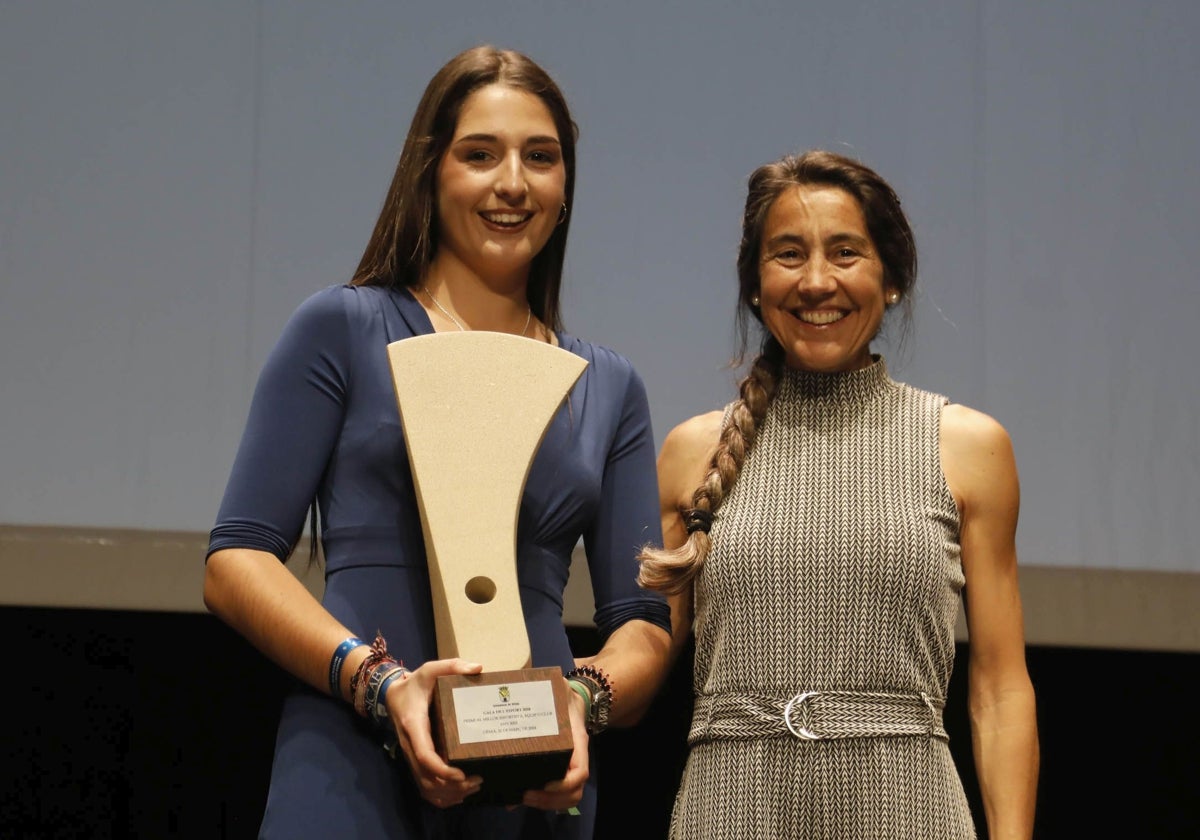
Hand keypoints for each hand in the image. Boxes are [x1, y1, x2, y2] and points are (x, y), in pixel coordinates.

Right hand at [386, 657, 483, 807]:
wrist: (392, 696)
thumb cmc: (415, 684)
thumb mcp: (430, 669)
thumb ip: (451, 666)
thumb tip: (477, 668)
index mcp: (415, 726)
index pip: (424, 756)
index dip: (442, 770)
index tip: (462, 774)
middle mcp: (410, 747)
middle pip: (427, 779)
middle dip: (452, 786)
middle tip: (477, 780)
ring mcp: (411, 758)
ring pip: (425, 787)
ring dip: (448, 794)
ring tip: (473, 787)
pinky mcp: (414, 763)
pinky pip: (423, 787)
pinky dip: (440, 797)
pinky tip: (459, 795)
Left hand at [521, 679, 589, 811]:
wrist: (573, 700)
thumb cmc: (564, 695)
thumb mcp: (559, 688)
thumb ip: (546, 688)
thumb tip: (513, 684)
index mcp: (577, 742)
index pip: (580, 772)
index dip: (564, 783)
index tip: (544, 783)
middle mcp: (576, 758)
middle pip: (574, 793)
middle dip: (550, 800)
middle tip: (525, 795)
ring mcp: (569, 766)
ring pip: (567, 798)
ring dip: (546, 804)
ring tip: (522, 798)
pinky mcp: (557, 769)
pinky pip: (556, 794)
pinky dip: (541, 800)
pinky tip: (518, 797)